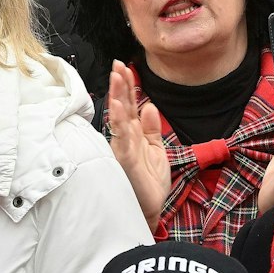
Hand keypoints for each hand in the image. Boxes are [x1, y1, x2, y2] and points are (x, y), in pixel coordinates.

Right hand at [105, 61, 169, 222]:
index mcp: (134, 134)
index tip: (124, 67)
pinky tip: (118, 108)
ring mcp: (124, 148)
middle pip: (122, 107)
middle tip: (117, 65)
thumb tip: (149, 105)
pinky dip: (120, 122)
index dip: (127, 86)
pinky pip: (122, 138)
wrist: (151, 207)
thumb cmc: (150, 181)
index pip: (129, 105)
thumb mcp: (157, 149)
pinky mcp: (126, 160)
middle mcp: (125, 138)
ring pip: (119, 118)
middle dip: (119, 85)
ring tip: (116, 78)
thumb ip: (152, 128)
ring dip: (117, 98)